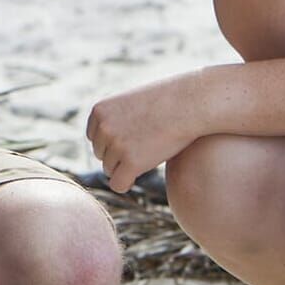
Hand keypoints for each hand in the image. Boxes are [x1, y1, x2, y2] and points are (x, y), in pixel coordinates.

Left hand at [87, 74, 207, 192]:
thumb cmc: (166, 100)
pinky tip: (136, 176)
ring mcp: (116, 146)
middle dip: (119, 154)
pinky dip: (125, 183)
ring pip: (110, 169)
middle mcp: (103, 128)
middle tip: (144, 145)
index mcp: (99, 111)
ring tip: (148, 152)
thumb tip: (108, 143)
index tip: (133, 136)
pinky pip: (118, 184)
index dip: (113, 141)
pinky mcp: (131, 162)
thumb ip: (114, 119)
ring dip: (126, 166)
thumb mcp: (131, 102)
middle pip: (102, 155)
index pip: (95, 138)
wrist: (190, 104)